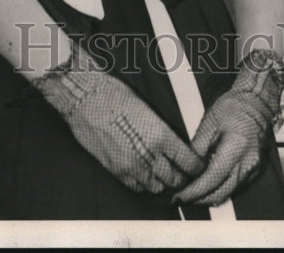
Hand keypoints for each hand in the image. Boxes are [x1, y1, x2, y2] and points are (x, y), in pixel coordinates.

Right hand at [32, 49, 204, 193]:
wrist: (86, 98)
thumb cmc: (115, 95)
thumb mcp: (148, 109)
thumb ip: (163, 130)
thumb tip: (175, 144)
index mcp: (161, 135)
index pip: (189, 163)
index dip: (196, 167)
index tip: (198, 166)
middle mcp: (149, 155)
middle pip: (175, 179)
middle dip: (182, 178)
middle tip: (184, 173)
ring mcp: (132, 166)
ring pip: (157, 187)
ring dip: (163, 182)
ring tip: (164, 174)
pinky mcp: (116, 171)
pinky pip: (137, 188)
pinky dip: (144, 184)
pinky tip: (144, 174)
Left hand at [173, 49, 283, 206]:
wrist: (257, 101)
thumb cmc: (234, 106)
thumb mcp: (210, 123)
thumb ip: (198, 148)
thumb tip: (186, 167)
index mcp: (236, 149)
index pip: (211, 180)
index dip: (193, 191)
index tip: (179, 195)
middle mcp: (248, 163)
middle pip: (221, 193)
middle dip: (199, 199)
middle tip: (181, 197)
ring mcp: (255, 168)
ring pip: (229, 193)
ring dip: (210, 196)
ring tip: (192, 192)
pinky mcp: (257, 169)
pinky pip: (237, 187)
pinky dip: (222, 189)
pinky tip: (209, 185)